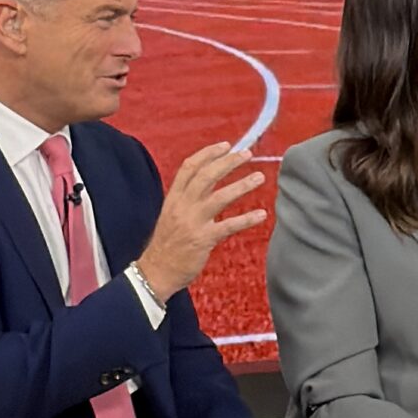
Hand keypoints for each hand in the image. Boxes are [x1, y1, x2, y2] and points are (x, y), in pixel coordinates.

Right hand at [138, 145, 266, 299]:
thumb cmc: (166, 244)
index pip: (190, 168)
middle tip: (247, 154)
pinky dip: (246, 219)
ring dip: (242, 185)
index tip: (226, 145)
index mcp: (173, 198)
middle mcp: (182, 206)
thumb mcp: (171, 215)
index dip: (208, 154)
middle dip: (228, 162)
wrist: (155, 272)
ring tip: (260, 177)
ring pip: (219, 197)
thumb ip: (187, 198)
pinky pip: (228, 226)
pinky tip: (261, 214)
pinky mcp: (203, 240)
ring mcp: (193, 222)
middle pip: (206, 176)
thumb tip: (208, 182)